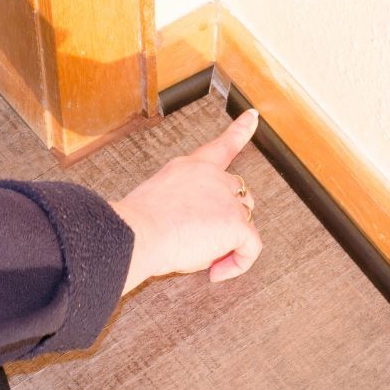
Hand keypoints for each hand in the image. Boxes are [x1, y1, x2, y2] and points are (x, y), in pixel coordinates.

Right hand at [112, 109, 261, 294]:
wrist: (137, 234)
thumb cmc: (136, 225)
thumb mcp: (156, 201)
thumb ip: (181, 205)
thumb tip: (197, 229)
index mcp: (191, 167)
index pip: (222, 146)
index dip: (241, 130)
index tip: (254, 116)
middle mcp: (213, 177)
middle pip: (238, 193)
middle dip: (228, 217)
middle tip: (203, 243)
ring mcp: (227, 199)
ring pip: (244, 221)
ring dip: (229, 242)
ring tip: (203, 258)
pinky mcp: (236, 224)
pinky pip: (251, 248)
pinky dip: (238, 264)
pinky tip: (216, 273)